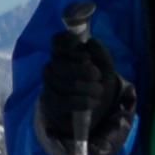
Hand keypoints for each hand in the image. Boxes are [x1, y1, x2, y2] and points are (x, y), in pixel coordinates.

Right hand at [37, 26, 133, 154]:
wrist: (96, 112)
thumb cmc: (98, 84)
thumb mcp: (105, 68)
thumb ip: (101, 53)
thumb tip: (90, 42)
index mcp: (65, 55)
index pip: (57, 42)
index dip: (67, 42)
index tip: (85, 53)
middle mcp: (53, 68)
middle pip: (59, 63)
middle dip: (82, 70)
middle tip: (97, 76)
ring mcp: (49, 86)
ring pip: (61, 82)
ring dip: (85, 87)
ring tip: (99, 91)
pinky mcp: (50, 104)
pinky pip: (62, 101)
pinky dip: (81, 101)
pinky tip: (92, 102)